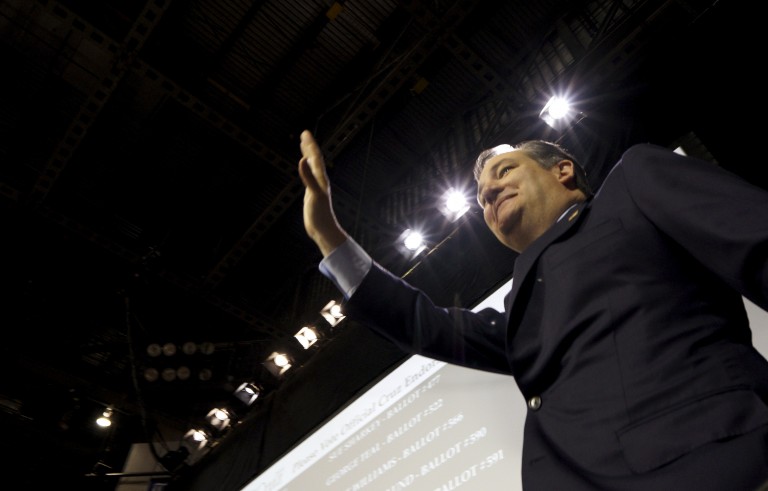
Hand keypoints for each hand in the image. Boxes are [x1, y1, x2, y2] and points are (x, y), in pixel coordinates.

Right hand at [298, 130, 347, 256]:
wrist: (323, 229)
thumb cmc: (320, 214)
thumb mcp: (313, 194)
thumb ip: (308, 177)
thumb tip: (302, 160)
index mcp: (320, 178)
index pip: (315, 157)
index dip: (310, 145)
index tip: (305, 133)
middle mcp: (319, 180)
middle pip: (314, 159)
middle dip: (309, 146)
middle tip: (304, 134)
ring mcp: (315, 186)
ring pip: (312, 167)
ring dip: (308, 155)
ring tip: (304, 145)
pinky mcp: (311, 193)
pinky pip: (308, 176)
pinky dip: (305, 168)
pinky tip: (303, 167)